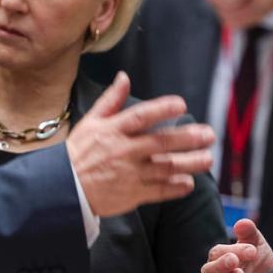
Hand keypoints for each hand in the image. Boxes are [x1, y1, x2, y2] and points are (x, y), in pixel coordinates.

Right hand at [68, 71, 214, 216]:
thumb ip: (111, 100)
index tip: (181, 104)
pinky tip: (189, 183)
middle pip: (161, 142)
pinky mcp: (131, 195)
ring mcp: (129, 174)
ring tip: (208, 159)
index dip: (162, 109)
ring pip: (165, 167)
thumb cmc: (78, 154)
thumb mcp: (90, 122)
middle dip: (188, 138)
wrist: (64, 190)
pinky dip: (175, 188)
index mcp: (113, 131)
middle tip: (209, 135)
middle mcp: (123, 151)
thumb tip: (124, 77)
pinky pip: (158, 191)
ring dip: (189, 163)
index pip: (141, 116)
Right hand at [201, 219, 272, 272]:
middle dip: (223, 265)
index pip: (218, 252)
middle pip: (208, 270)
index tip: (252, 250)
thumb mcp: (256, 243)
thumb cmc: (258, 260)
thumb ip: (248, 231)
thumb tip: (242, 223)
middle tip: (237, 261)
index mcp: (219, 257)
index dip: (234, 250)